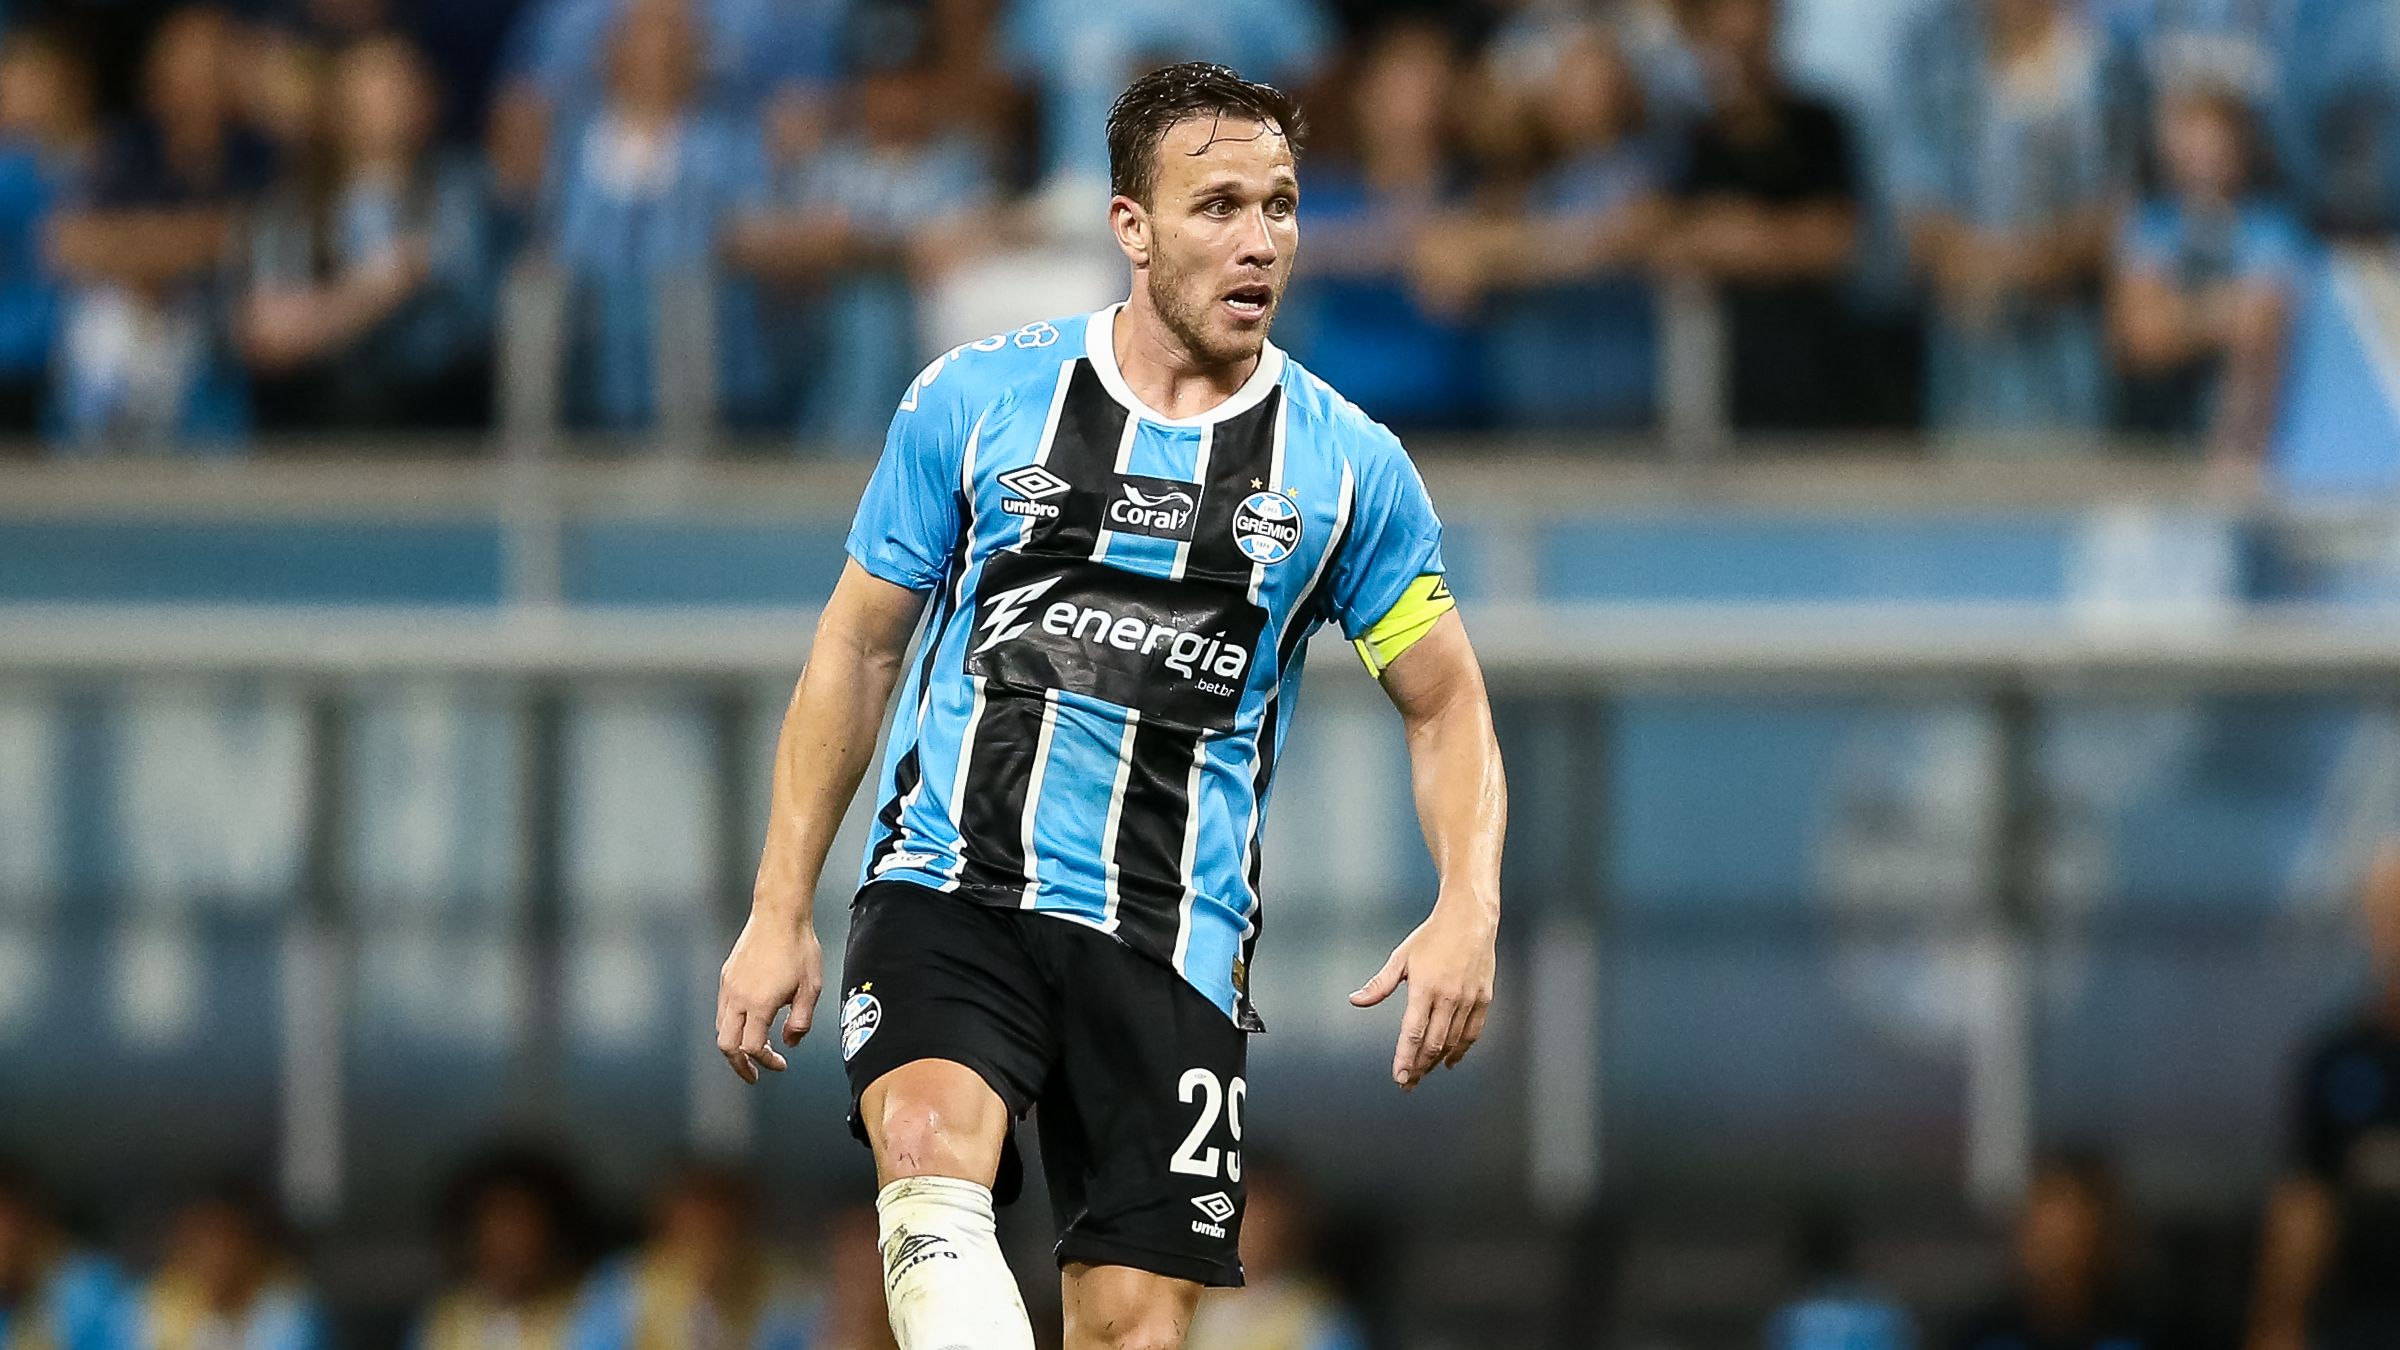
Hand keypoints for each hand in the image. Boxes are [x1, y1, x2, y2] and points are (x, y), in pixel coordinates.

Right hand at [714, 912, 822, 1083]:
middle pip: (726, 1045)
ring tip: (752, 1051)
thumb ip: (800, 1022)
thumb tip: (789, 1043)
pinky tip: (749, 1023)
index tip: (780, 1065)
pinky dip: (732, 1025)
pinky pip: (722, 1010)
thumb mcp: (811, 989)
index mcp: (759, 1004)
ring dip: (734, 1045)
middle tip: (754, 1074)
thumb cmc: (799, 949)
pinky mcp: (726, 976)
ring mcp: (729, 987)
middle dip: (738, 1065)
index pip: (753, 1048)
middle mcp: (738, 998)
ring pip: (720, 1028)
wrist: (779, 915)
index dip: (766, 1063)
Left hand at [1348, 898, 1496, 1089]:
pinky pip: (1473, 1033)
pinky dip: (1462, 1050)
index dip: (1405, 1059)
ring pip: (1452, 1042)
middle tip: (1408, 1082)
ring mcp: (1469, 1000)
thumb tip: (1356, 1000)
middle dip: (1419, 1067)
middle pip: (1432, 1044)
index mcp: (1424, 989)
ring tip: (1424, 1073)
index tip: (1399, 1077)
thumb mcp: (1401, 958)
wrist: (1469, 919)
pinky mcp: (1484, 999)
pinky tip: (1450, 1060)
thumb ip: (1379, 985)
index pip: (1412, 1033)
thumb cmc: (1432, 937)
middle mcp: (1448, 997)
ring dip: (1437, 1061)